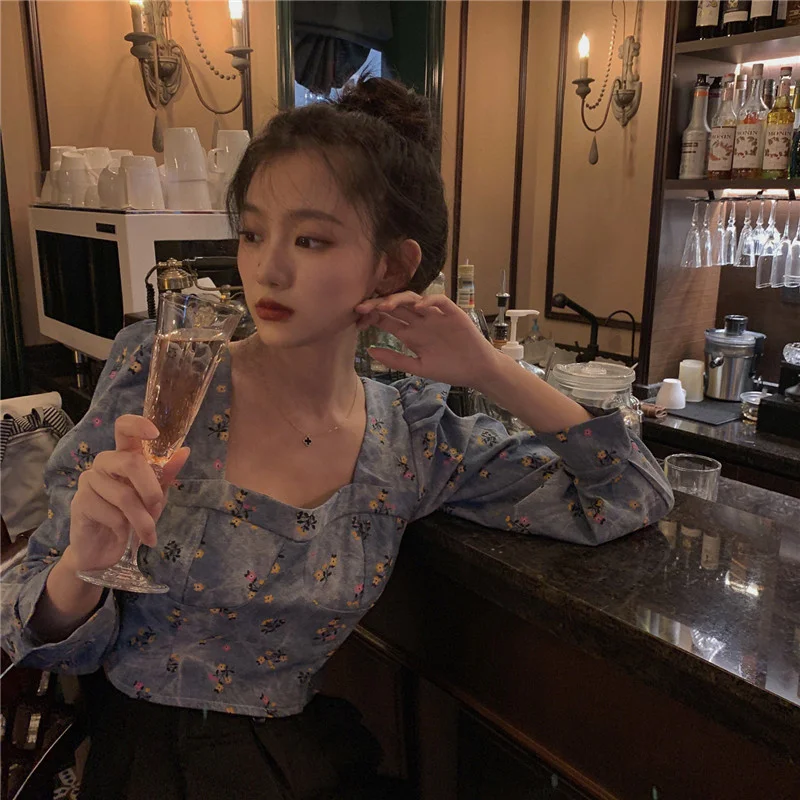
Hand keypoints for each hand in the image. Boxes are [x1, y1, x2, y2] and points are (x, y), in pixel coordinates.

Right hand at [66, 415, 189, 572]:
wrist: (105, 552)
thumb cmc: (131, 519)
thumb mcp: (155, 497)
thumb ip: (166, 475)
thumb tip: (185, 451)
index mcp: (124, 456)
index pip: (124, 428)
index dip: (137, 425)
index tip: (155, 434)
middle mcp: (105, 463)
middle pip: (130, 463)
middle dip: (151, 491)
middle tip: (157, 510)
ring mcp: (89, 481)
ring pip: (124, 495)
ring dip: (142, 520)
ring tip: (147, 533)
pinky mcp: (79, 502)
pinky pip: (111, 514)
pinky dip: (125, 529)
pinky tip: (122, 535)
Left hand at [354, 292, 502, 388]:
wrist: (477, 371)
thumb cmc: (450, 369)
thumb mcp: (418, 367)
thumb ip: (395, 359)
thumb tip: (368, 350)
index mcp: (410, 334)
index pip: (387, 319)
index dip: (371, 316)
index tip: (357, 318)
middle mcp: (420, 321)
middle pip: (396, 306)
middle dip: (378, 304)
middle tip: (362, 307)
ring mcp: (436, 316)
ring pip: (414, 299)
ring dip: (399, 300)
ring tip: (386, 306)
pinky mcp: (452, 313)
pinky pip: (439, 301)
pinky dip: (429, 300)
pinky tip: (419, 306)